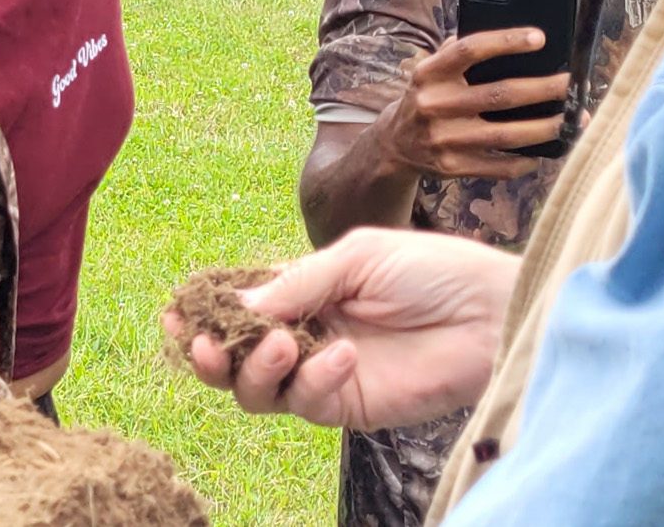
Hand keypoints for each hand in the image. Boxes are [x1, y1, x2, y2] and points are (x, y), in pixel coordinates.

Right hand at [164, 228, 519, 430]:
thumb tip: (238, 304)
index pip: (236, 308)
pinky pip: (307, 404)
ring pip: (258, 391)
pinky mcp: (349, 406)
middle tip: (203, 343)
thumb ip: (296, 283)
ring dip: (255, 369)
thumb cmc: (430, 270)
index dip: (202, 313)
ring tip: (279, 343)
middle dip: (209, 355)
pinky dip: (314, 381)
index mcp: (301, 291)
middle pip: (233, 360)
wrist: (489, 312)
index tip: (174, 312)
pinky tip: (341, 356)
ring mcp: (323, 373)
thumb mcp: (356, 257)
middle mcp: (304, 334)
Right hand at [372, 29, 569, 179]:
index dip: (506, 42)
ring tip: (572, 121)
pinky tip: (543, 154)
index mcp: (429, 73)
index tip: (539, 38)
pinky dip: (524, 161)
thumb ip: (458, 52)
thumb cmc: (426, 98)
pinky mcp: (452, 167)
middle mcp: (434, 105)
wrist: (394, 144)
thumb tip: (508, 41)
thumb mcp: (430, 71)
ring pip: (505, 135)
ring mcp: (444, 139)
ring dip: (544, 129)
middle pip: (499, 95)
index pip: (470, 50)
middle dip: (543, 90)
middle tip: (572, 84)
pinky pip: (498, 166)